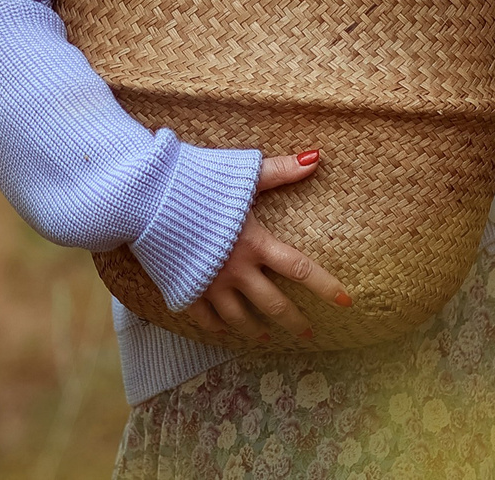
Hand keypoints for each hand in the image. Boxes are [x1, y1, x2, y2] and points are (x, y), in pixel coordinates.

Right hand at [182, 150, 352, 343]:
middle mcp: (237, 270)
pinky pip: (205, 318)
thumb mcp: (242, 175)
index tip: (347, 301)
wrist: (147, 199)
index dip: (326, 286)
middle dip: (294, 322)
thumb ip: (280, 170)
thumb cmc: (197, 182)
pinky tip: (223, 331)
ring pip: (240, 318)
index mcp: (255, 243)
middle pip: (273, 304)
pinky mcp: (186, 290)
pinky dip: (216, 327)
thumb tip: (317, 157)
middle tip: (308, 334)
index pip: (300, 269)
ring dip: (256, 331)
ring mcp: (211, 284)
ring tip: (266, 338)